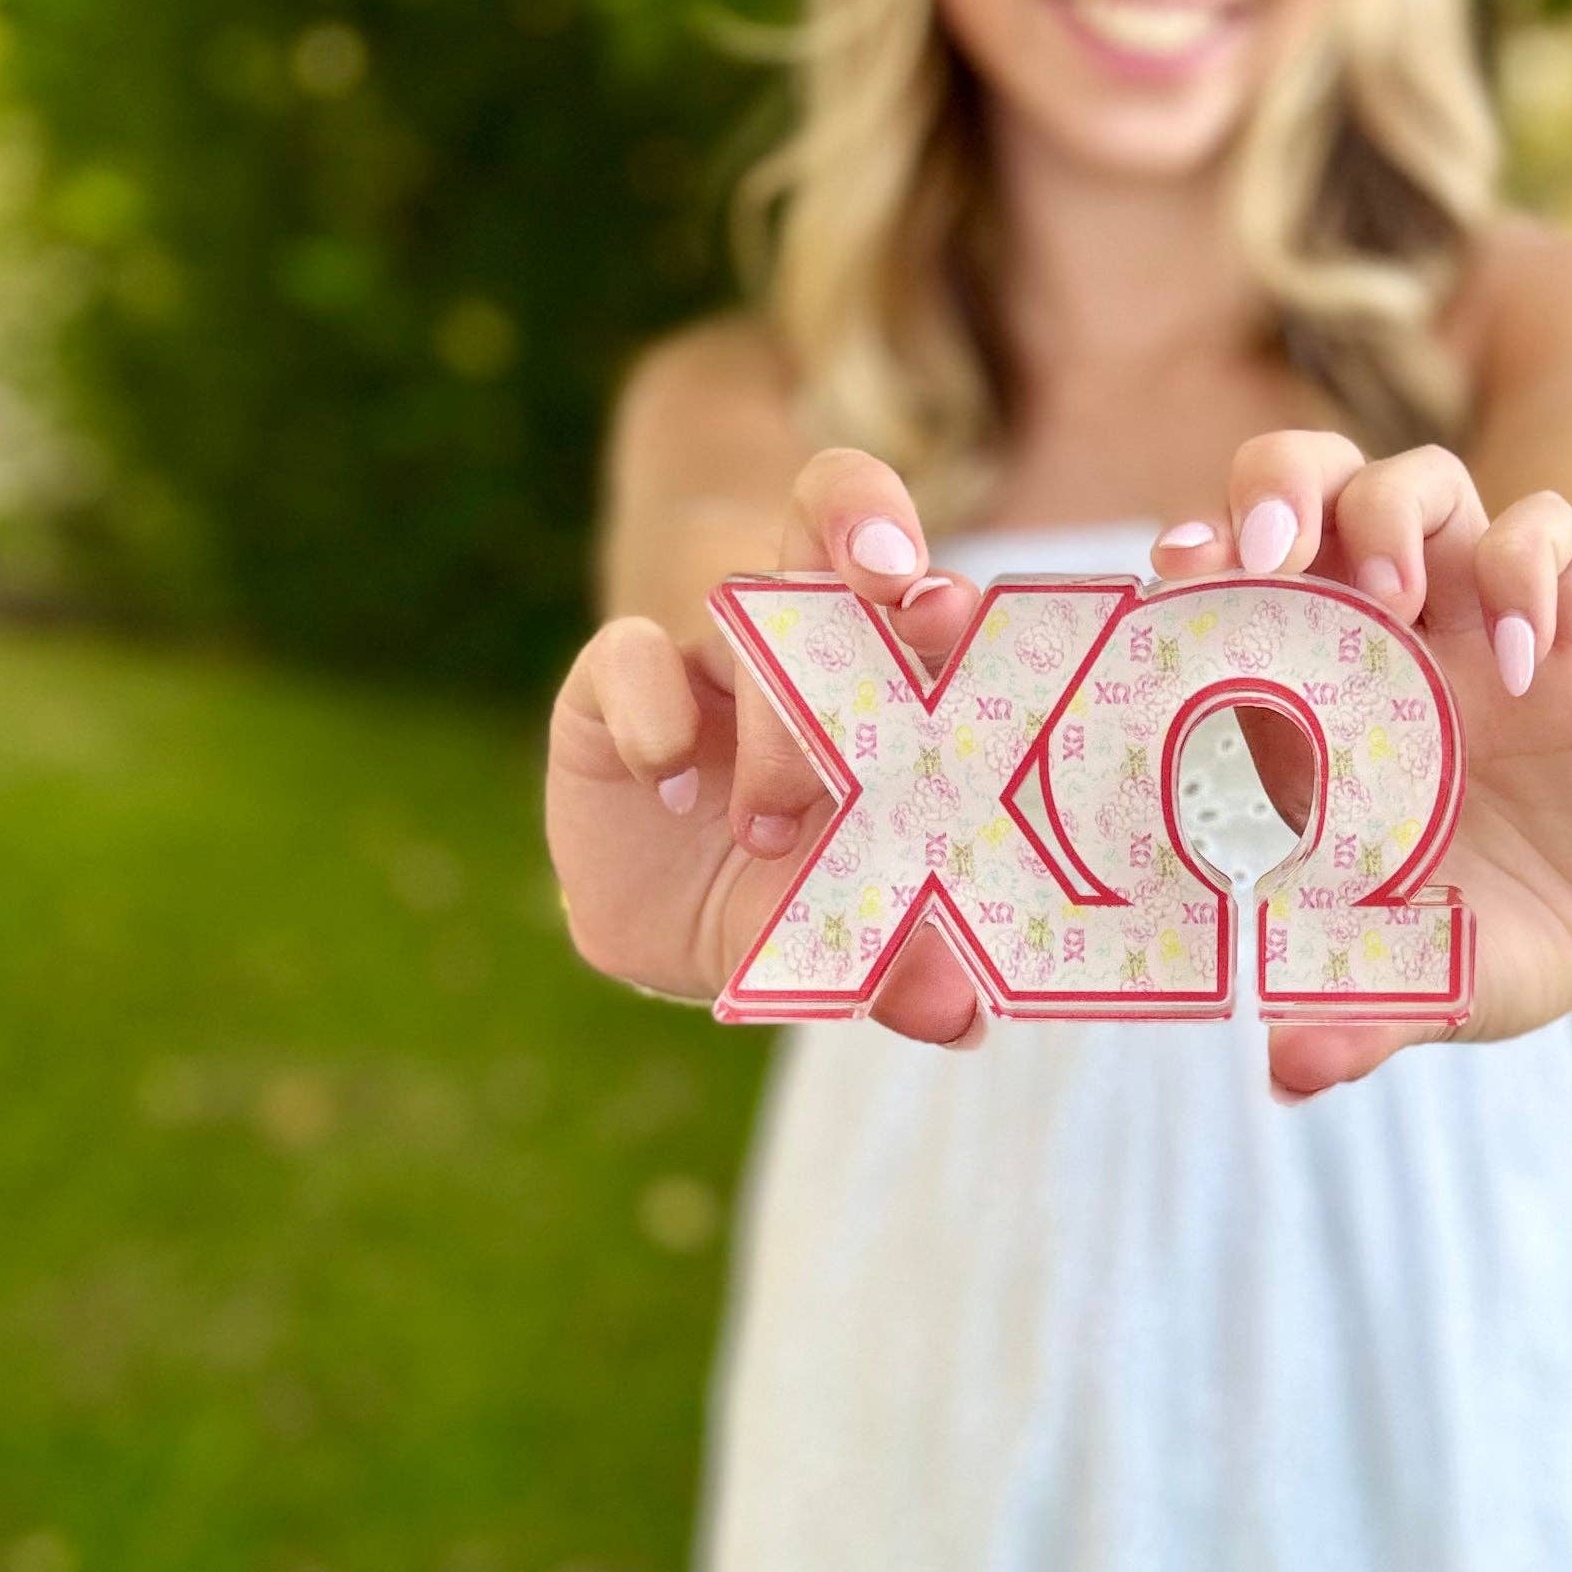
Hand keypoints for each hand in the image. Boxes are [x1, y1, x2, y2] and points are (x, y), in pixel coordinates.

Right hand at [544, 450, 994, 1047]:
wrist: (670, 899)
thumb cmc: (796, 887)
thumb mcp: (849, 925)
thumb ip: (906, 961)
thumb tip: (959, 1017)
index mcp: (891, 676)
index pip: (922, 589)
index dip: (939, 587)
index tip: (952, 611)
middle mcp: (803, 639)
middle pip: (838, 554)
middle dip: (874, 580)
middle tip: (909, 646)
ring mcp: (706, 655)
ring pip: (745, 615)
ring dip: (777, 708)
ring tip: (775, 819)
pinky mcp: (612, 684)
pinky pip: (627, 658)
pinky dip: (651, 706)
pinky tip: (668, 771)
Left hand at [1152, 430, 1571, 1099]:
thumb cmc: (1498, 933)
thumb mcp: (1430, 978)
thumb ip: (1361, 1012)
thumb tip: (1287, 1070)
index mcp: (1315, 698)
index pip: (1231, 584)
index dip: (1192, 564)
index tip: (1171, 582)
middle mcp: (1389, 634)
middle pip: (1312, 485)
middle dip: (1276, 484)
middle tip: (1260, 550)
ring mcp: (1481, 616)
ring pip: (1422, 482)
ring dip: (1388, 515)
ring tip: (1391, 600)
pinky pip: (1549, 532)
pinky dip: (1525, 569)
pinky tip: (1525, 660)